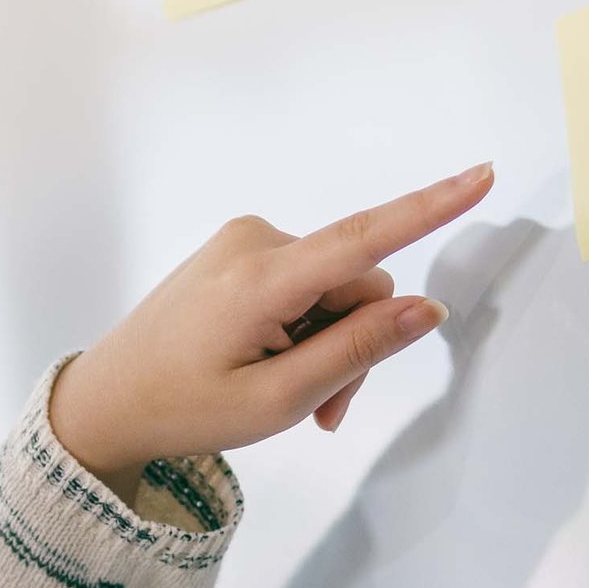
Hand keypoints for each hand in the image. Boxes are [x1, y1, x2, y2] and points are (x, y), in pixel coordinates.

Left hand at [49, 163, 494, 498]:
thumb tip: (426, 309)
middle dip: (356, 346)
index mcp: (260, 278)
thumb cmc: (182, 409)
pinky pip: (304, 284)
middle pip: (358, 284)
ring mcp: (243, 242)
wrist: (107, 401)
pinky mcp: (239, 252)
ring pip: (335, 289)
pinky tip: (274, 369)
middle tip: (322, 412)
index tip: (482, 175)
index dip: (431, 208)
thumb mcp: (277, 400)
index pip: (364, 238)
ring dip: (329, 345)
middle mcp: (254, 241)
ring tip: (291, 400)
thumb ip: (356, 352)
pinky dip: (304, 330)